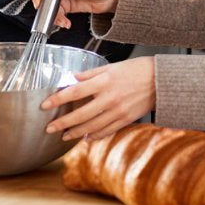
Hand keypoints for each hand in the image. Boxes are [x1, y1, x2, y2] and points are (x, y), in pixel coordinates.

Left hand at [40, 57, 154, 140]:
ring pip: (92, 127)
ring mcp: (118, 111)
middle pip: (80, 114)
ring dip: (75, 133)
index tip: (45, 105)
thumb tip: (71, 78)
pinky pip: (106, 131)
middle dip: (62, 123)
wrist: (160, 80)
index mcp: (104, 82)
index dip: (58, 99)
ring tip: (63, 136)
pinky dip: (94, 136)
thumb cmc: (136, 69)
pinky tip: (85, 137)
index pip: (75, 91)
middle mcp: (109, 98)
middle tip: (49, 128)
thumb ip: (90, 74)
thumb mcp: (111, 66)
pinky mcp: (126, 120)